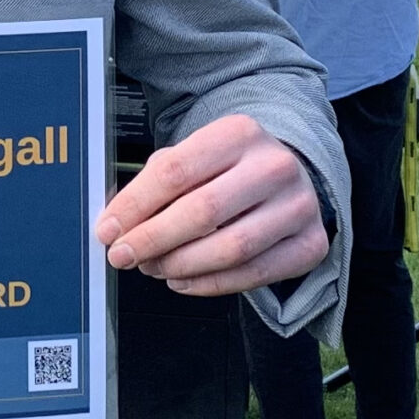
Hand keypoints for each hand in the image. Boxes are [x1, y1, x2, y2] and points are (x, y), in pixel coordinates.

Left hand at [94, 111, 328, 297]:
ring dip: (180, 265)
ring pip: (230, 248)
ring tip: (154, 268)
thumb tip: (115, 222)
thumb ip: (156, 183)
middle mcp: (274, 166)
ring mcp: (298, 206)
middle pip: (202, 212)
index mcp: (238, 133)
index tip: (107, 230)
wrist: (291, 174)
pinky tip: (183, 280)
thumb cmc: (231, 168)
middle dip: (152, 240)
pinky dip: (211, 284)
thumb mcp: (194, 157)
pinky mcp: (311, 243)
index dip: (134, 206)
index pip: (175, 172)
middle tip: (124, 256)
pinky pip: (254, 274)